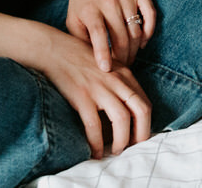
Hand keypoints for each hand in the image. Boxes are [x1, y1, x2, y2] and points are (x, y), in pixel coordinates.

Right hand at [37, 29, 151, 158]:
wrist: (55, 50)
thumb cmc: (79, 60)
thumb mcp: (107, 66)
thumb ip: (118, 83)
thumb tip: (125, 108)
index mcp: (125, 74)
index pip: (145, 103)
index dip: (146, 124)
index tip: (139, 138)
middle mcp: (117, 81)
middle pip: (141, 111)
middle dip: (141, 135)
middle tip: (133, 149)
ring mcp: (100, 88)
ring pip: (122, 120)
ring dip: (121, 141)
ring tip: (115, 151)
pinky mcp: (82, 96)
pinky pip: (94, 125)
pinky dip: (96, 142)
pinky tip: (94, 152)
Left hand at [68, 0, 155, 71]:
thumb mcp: (73, 16)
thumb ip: (80, 38)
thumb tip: (89, 62)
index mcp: (90, 8)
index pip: (99, 34)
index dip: (103, 53)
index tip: (107, 69)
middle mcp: (109, 0)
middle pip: (121, 36)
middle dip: (123, 57)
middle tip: (122, 68)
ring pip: (136, 30)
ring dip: (135, 49)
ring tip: (130, 58)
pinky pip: (150, 16)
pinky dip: (149, 32)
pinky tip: (142, 42)